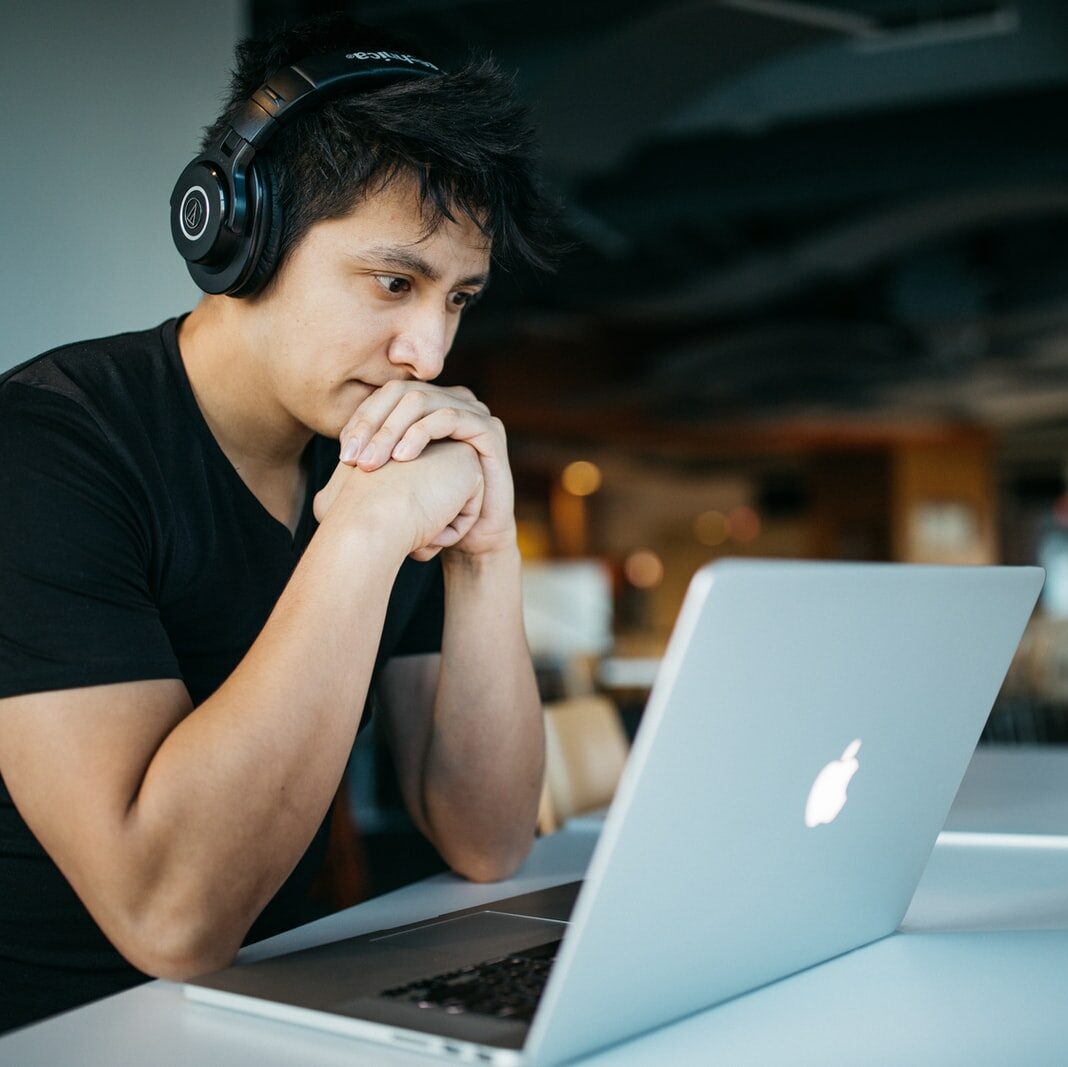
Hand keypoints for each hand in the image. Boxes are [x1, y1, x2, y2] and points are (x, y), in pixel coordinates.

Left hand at [337, 381, 515, 557]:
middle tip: (353, 459)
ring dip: (391, 430)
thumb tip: (333, 468)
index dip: (361, 420)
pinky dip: (421, 433)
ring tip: (372, 463)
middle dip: (372, 425)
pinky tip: (403, 458)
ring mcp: (472, 411)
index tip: (343, 455)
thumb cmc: (431, 512)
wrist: (472, 539)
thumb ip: (371, 465)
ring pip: (421, 401)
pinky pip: (450, 417)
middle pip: (400, 393)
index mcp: (428, 407)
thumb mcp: (395, 484)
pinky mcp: (489, 428)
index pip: (385, 397)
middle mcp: (450, 401)